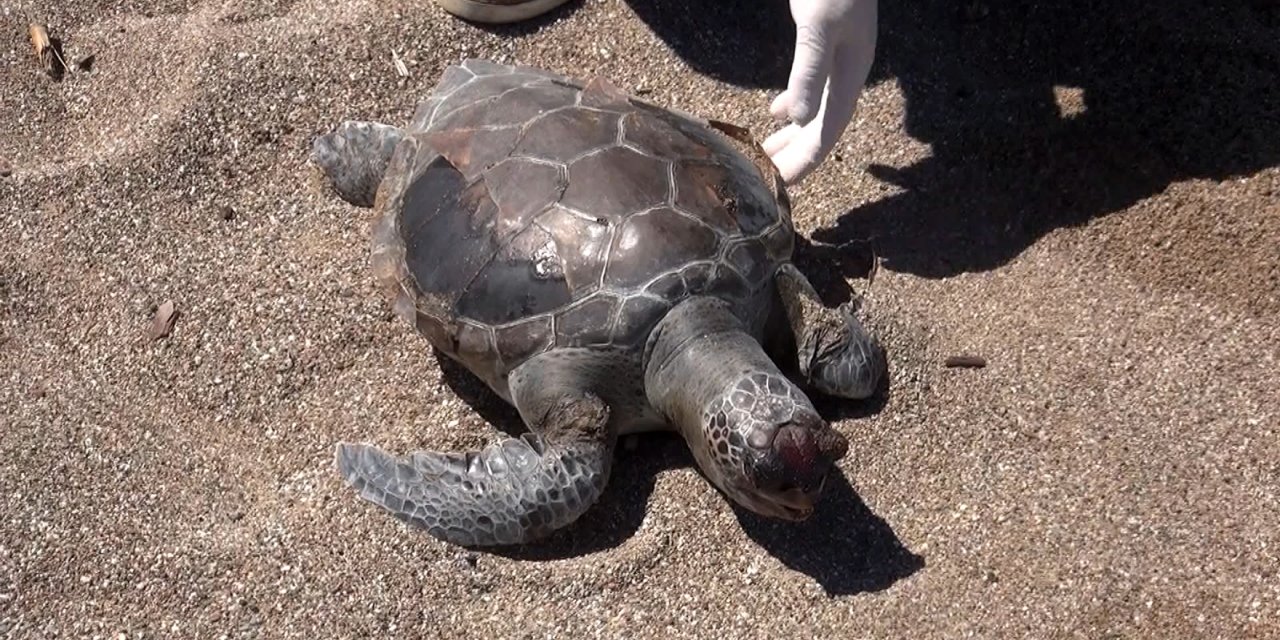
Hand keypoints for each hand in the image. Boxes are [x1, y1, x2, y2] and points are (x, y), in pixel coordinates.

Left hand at [764, 0, 877, 184]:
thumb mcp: (819, 26)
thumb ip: (810, 71)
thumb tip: (798, 119)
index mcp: (850, 75)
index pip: (828, 132)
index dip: (805, 162)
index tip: (780, 186)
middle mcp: (846, 73)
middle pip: (821, 128)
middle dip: (795, 156)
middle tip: (766, 181)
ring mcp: (837, 59)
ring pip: (815, 110)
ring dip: (792, 135)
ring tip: (765, 154)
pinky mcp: (825, 44)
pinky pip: (810, 87)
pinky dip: (793, 104)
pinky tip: (776, 112)